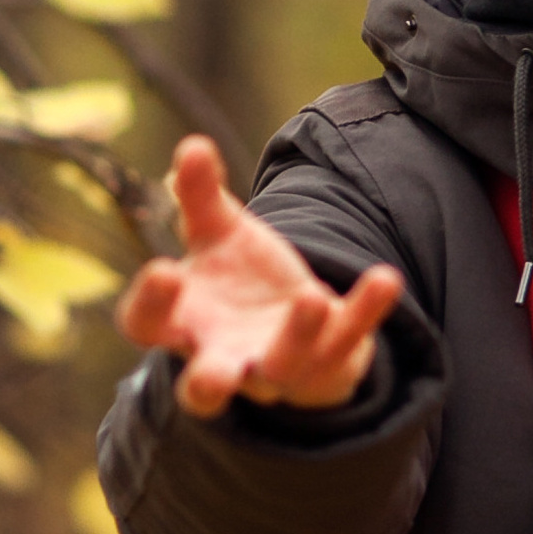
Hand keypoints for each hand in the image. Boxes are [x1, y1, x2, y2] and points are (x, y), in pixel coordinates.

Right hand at [116, 135, 402, 417]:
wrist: (297, 326)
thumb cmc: (238, 278)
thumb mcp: (218, 234)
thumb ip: (200, 196)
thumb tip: (191, 145)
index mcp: (184, 323)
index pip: (148, 326)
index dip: (151, 306)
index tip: (163, 270)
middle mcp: (225, 356)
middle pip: (204, 388)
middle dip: (207, 384)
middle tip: (211, 377)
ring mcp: (277, 367)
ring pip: (281, 367)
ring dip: (296, 336)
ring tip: (311, 296)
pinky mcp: (329, 360)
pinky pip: (348, 340)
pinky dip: (366, 311)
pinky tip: (385, 278)